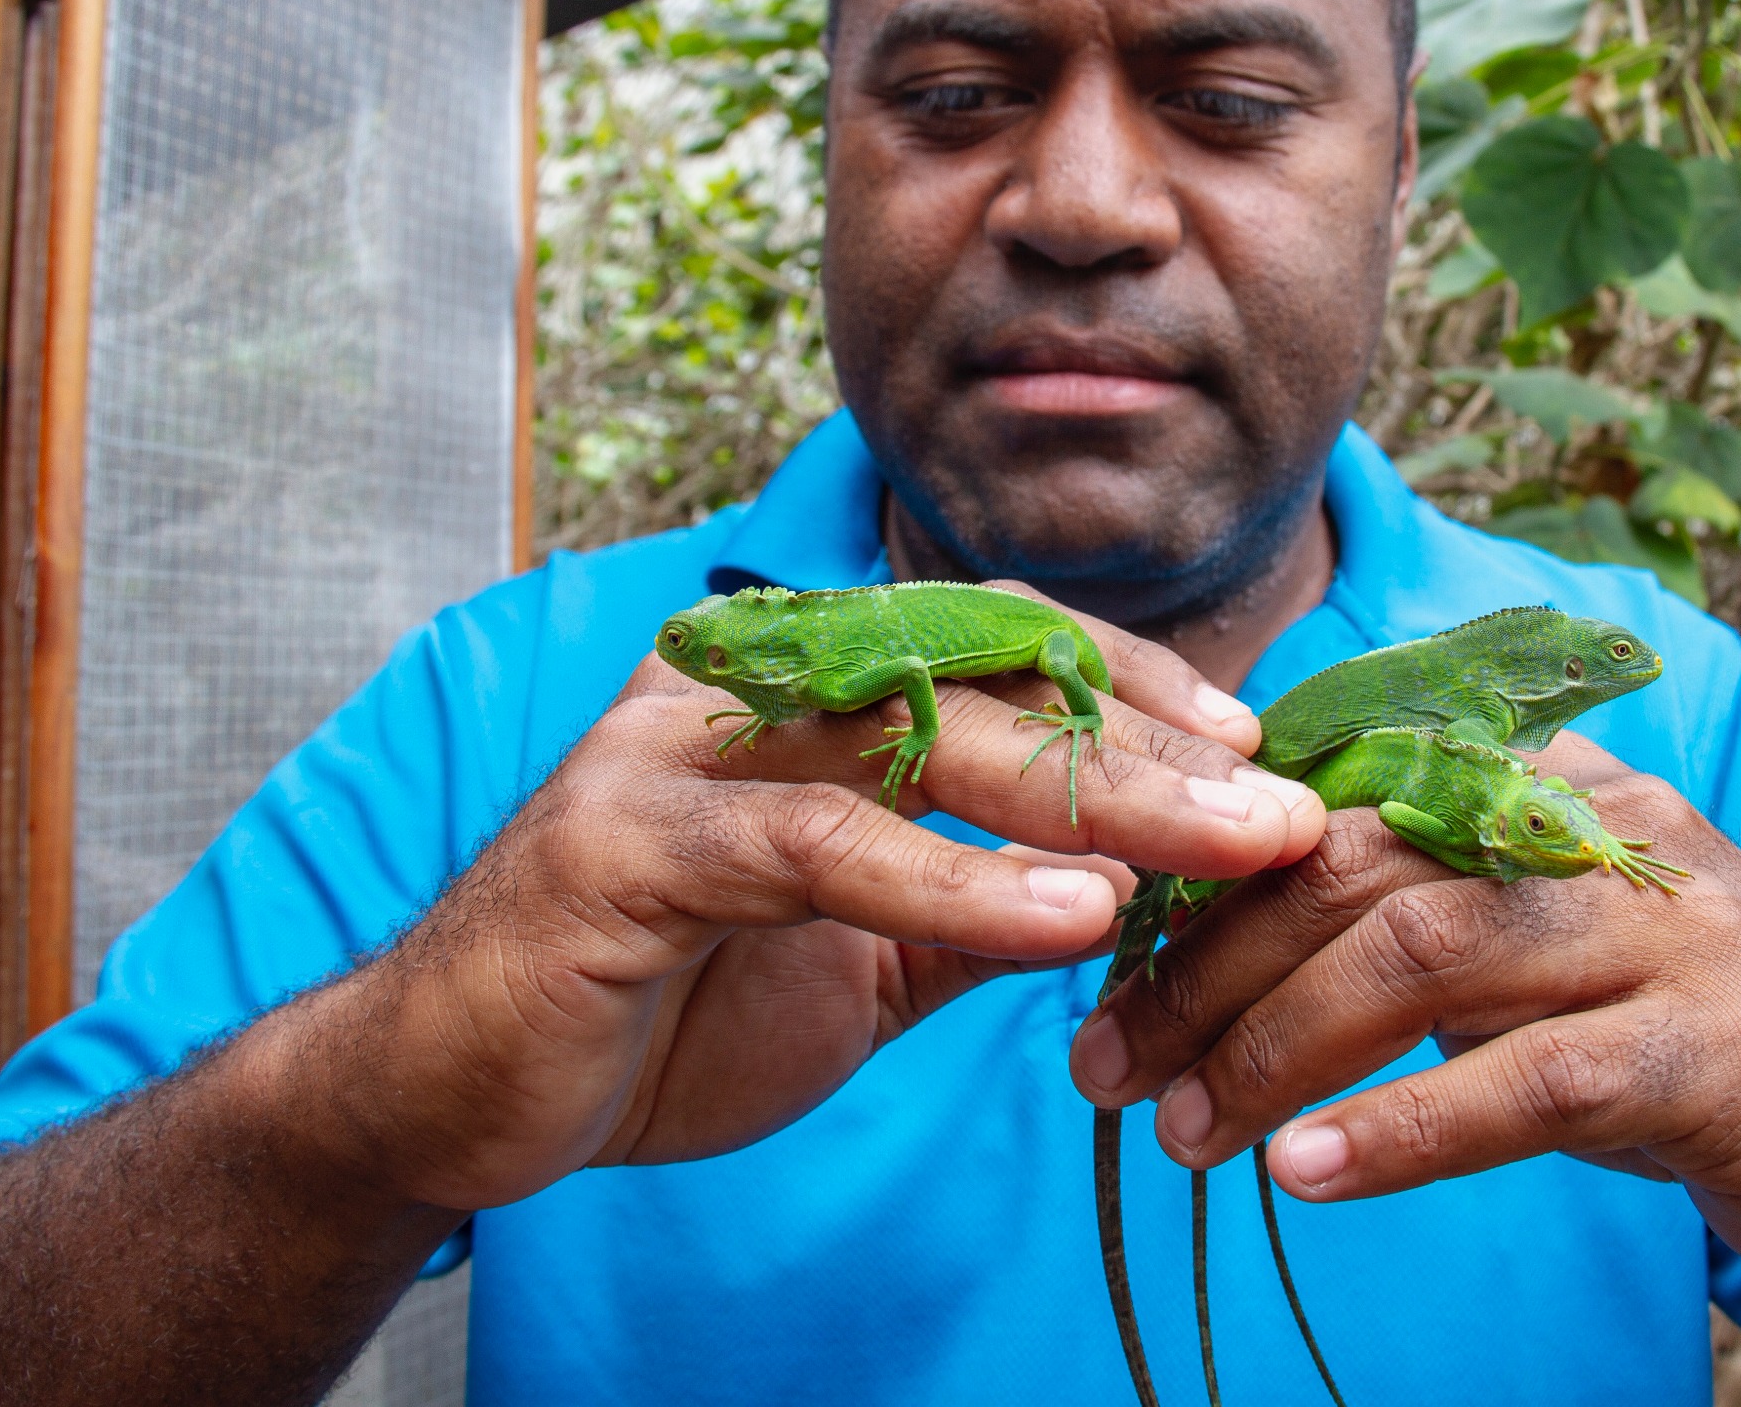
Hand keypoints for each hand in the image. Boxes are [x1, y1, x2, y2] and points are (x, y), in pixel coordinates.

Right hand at [255, 585, 1324, 1214]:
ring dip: (1088, 799)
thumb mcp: (859, 958)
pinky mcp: (624, 840)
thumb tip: (1125, 889)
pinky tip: (1072, 917)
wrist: (454, 1092)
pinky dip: (953, 879)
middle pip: (980, 682)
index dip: (1130, 691)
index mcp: (800, 696)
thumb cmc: (656, 1007)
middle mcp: (743, 688)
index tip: (1259, 755)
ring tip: (1225, 851)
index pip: (992, 650)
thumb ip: (974, 910)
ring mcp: (677, 750)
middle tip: (1286, 810)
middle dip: (1148, 749)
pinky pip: (817, 843)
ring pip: (916, 740)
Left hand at [1070, 731, 1740, 1285]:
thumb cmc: (1656, 1031)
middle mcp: (1593, 828)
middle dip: (1207, 967)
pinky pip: (1529, 1078)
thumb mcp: (1521, 951)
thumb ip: (1395, 918)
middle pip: (1354, 865)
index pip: (1329, 799)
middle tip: (1110, 1067)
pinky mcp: (1708, 1048)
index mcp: (1531, 785)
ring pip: (1424, 954)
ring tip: (1187, 1131)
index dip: (1200, 880)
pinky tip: (1308, 1172)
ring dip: (1277, 1047)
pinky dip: (1404, 1126)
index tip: (1101, 968)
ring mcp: (1660, 929)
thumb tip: (1194, 950)